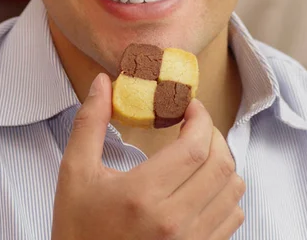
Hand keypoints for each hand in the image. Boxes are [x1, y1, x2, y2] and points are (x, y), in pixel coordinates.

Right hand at [51, 73, 244, 239]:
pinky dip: (224, 194)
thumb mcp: (75, 172)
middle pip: (221, 166)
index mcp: (143, 195)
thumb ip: (89, 122)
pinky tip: (201, 185)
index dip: (201, 119)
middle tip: (195, 124)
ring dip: (221, 163)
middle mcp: (175, 222)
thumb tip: (103, 82)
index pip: (196, 148)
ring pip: (232, 192)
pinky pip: (232, 219)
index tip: (190, 106)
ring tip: (199, 152)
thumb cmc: (78, 227)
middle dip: (214, 135)